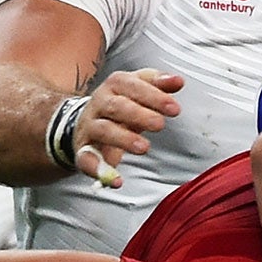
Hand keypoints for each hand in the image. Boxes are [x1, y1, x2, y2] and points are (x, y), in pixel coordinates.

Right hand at [74, 69, 184, 187]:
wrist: (86, 121)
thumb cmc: (120, 104)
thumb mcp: (138, 88)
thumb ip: (158, 84)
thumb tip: (178, 81)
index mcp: (115, 85)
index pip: (133, 85)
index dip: (153, 96)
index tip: (174, 108)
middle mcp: (100, 103)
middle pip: (116, 106)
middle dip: (139, 115)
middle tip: (159, 124)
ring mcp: (90, 126)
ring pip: (103, 130)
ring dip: (123, 139)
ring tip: (144, 147)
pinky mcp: (83, 149)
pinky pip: (86, 159)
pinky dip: (99, 170)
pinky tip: (116, 180)